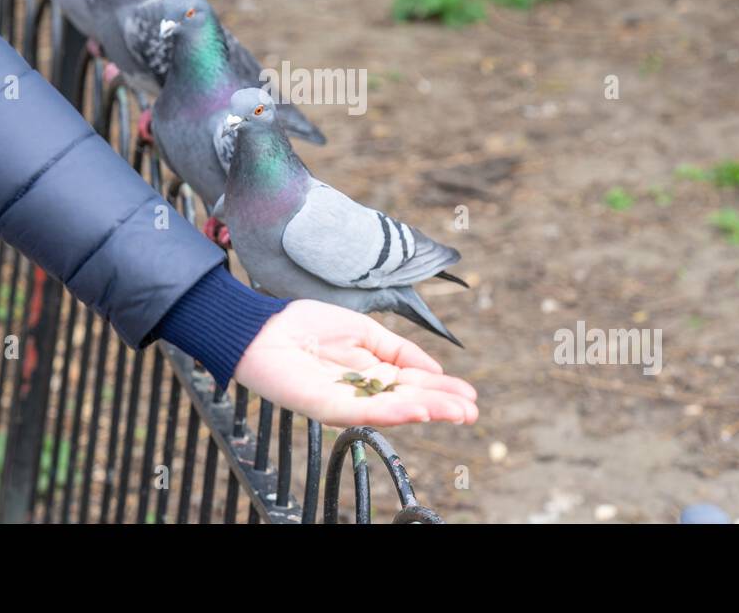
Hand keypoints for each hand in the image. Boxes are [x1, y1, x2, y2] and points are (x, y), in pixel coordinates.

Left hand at [233, 300, 477, 427]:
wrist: (265, 329)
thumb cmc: (307, 325)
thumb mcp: (365, 330)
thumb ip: (399, 351)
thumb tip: (435, 369)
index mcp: (373, 373)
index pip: (414, 384)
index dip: (443, 390)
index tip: (471, 397)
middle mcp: (364, 392)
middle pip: (409, 401)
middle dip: (442, 407)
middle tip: (472, 413)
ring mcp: (346, 401)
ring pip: (392, 410)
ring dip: (426, 411)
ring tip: (456, 412)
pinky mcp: (327, 406)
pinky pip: (364, 411)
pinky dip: (393, 411)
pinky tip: (418, 409)